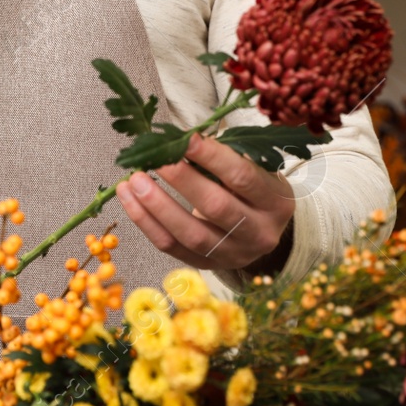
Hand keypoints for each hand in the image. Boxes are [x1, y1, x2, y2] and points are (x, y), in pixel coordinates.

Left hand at [114, 133, 294, 271]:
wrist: (261, 230)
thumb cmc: (254, 189)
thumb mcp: (255, 169)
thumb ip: (225, 157)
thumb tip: (180, 141)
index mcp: (276, 202)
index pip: (242, 177)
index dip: (213, 157)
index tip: (186, 139)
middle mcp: (259, 233)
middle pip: (216, 207)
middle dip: (182, 181)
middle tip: (154, 158)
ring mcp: (233, 254)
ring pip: (190, 234)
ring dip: (156, 206)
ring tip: (131, 181)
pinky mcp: (207, 265)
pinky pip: (171, 247)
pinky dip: (146, 223)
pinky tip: (129, 200)